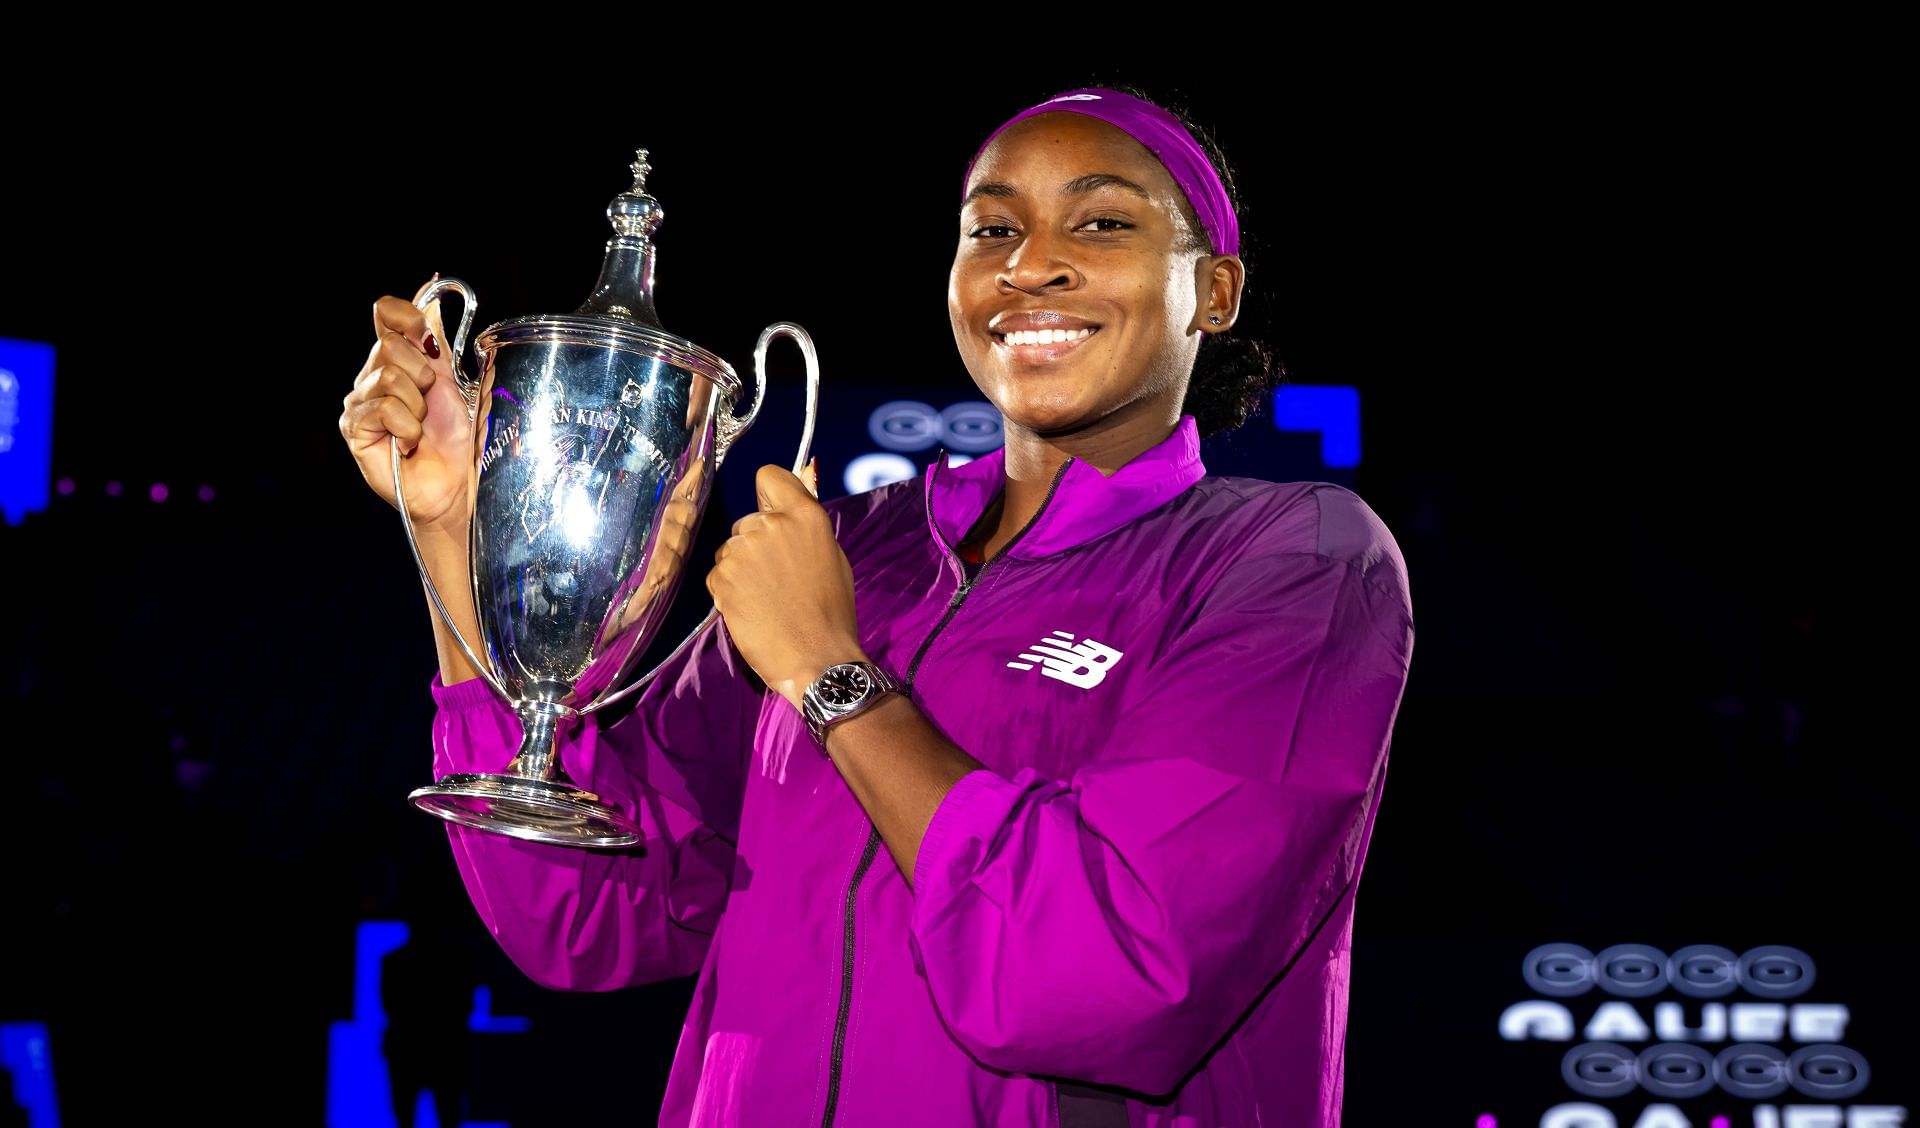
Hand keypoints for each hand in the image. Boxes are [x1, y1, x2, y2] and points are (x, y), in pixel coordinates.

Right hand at [338, 276, 473, 536]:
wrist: (454, 483)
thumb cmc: (455, 437)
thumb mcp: (452, 379)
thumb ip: (436, 336)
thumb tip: (432, 286)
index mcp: (395, 358)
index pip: (386, 313)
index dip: (409, 317)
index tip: (431, 341)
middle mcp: (371, 375)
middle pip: (390, 346)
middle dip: (424, 376)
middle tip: (430, 404)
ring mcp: (359, 401)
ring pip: (389, 378)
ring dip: (417, 406)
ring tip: (420, 428)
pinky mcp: (354, 427)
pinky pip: (383, 408)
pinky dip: (407, 427)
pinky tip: (408, 443)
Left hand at [707, 461, 865, 709]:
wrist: (816, 658)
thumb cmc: (832, 613)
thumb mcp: (832, 558)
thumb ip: (806, 529)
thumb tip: (788, 514)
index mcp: (804, 515)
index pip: (769, 476)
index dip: (769, 495)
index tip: (772, 512)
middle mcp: (770, 525)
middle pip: (748, 521)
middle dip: (756, 543)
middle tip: (776, 577)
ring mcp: (742, 550)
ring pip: (731, 549)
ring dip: (741, 569)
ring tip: (766, 598)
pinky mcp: (721, 577)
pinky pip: (719, 574)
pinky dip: (729, 590)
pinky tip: (752, 610)